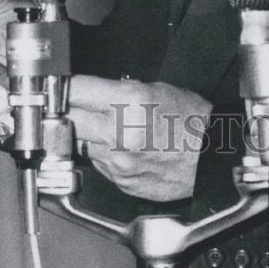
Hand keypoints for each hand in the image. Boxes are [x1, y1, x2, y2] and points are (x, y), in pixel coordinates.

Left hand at [68, 76, 211, 201]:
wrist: (211, 158)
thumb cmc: (191, 120)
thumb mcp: (156, 89)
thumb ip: (117, 91)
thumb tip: (90, 92)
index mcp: (128, 102)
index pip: (75, 90)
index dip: (62, 87)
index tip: (57, 86)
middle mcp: (118, 132)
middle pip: (67, 119)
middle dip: (64, 111)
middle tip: (66, 105)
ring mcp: (117, 160)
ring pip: (79, 143)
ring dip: (83, 134)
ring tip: (103, 126)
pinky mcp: (119, 181)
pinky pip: (96, 163)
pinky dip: (101, 154)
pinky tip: (118, 146)